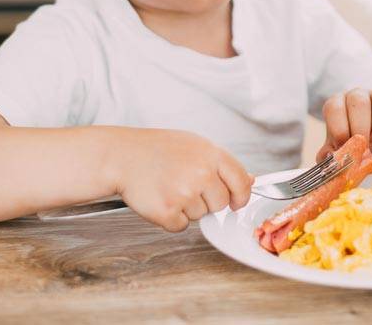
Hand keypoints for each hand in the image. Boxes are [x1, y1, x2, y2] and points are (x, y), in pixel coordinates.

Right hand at [110, 128, 253, 231]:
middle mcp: (201, 173)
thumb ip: (222, 164)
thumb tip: (250, 180)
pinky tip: (160, 199)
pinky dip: (171, 218)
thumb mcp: (194, 145)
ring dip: (186, 208)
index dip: (241, 196)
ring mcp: (185, 193)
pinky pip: (181, 226)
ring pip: (200, 215)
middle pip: (221, 203)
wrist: (121, 156)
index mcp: (211, 154)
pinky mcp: (168, 212)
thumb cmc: (156, 149)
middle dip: (207, 200)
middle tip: (185, 185)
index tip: (236, 201)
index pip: (241, 182)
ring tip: (168, 187)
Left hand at [315, 88, 371, 161]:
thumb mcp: (341, 148)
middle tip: (365, 145)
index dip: (338, 127)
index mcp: (338, 104)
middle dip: (361, 126)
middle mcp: (357, 96)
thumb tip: (328, 159)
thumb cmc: (354, 143)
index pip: (334, 107)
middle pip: (358, 101)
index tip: (344, 145)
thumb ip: (332, 154)